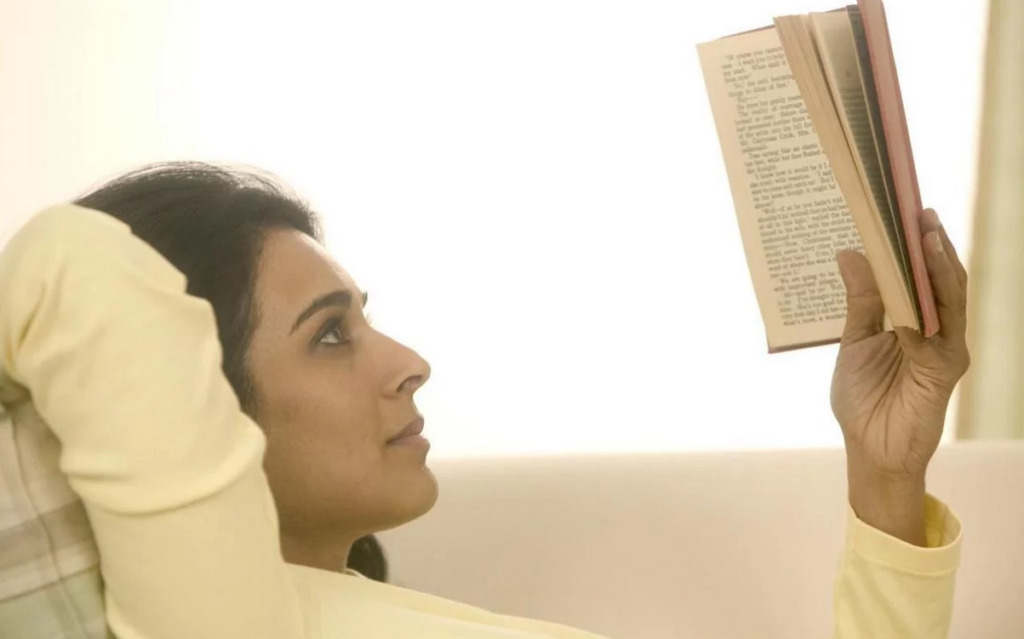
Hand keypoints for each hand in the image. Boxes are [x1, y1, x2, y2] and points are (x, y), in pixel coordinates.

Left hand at [831, 208, 968, 544]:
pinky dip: (936, 298)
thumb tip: (848, 252)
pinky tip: (923, 274)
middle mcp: (931, 327)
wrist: (868, 449)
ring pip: (949, 294)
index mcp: (908, 319)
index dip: (908, 242)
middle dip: (928, 242)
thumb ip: (859, 301)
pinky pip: (945, 325)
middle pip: (936, 277)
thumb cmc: (861, 400)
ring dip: (939, 261)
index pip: (914, 273)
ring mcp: (943, 345)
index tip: (896, 207)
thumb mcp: (854, 342)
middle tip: (914, 206)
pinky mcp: (946, 366)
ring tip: (926, 229)